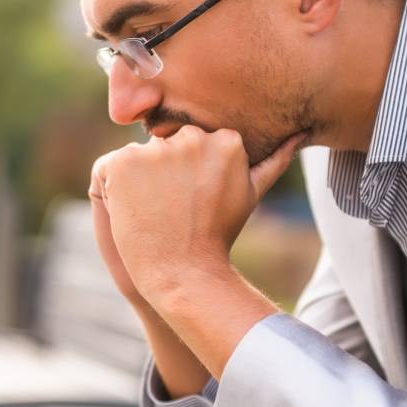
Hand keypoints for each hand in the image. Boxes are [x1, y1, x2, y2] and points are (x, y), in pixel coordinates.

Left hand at [94, 126, 304, 302]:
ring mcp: (156, 149)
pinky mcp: (123, 163)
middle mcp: (191, 137)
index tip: (191, 199)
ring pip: (135, 156)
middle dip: (162, 170)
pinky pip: (107, 169)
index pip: (190, 139)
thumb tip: (299, 134)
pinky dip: (111, 190)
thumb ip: (273, 160)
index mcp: (224, 139)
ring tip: (153, 213)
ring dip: (136, 181)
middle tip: (172, 209)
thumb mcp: (251, 193)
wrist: (183, 273)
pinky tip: (130, 214)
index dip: (184, 171)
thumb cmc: (218, 235)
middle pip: (163, 143)